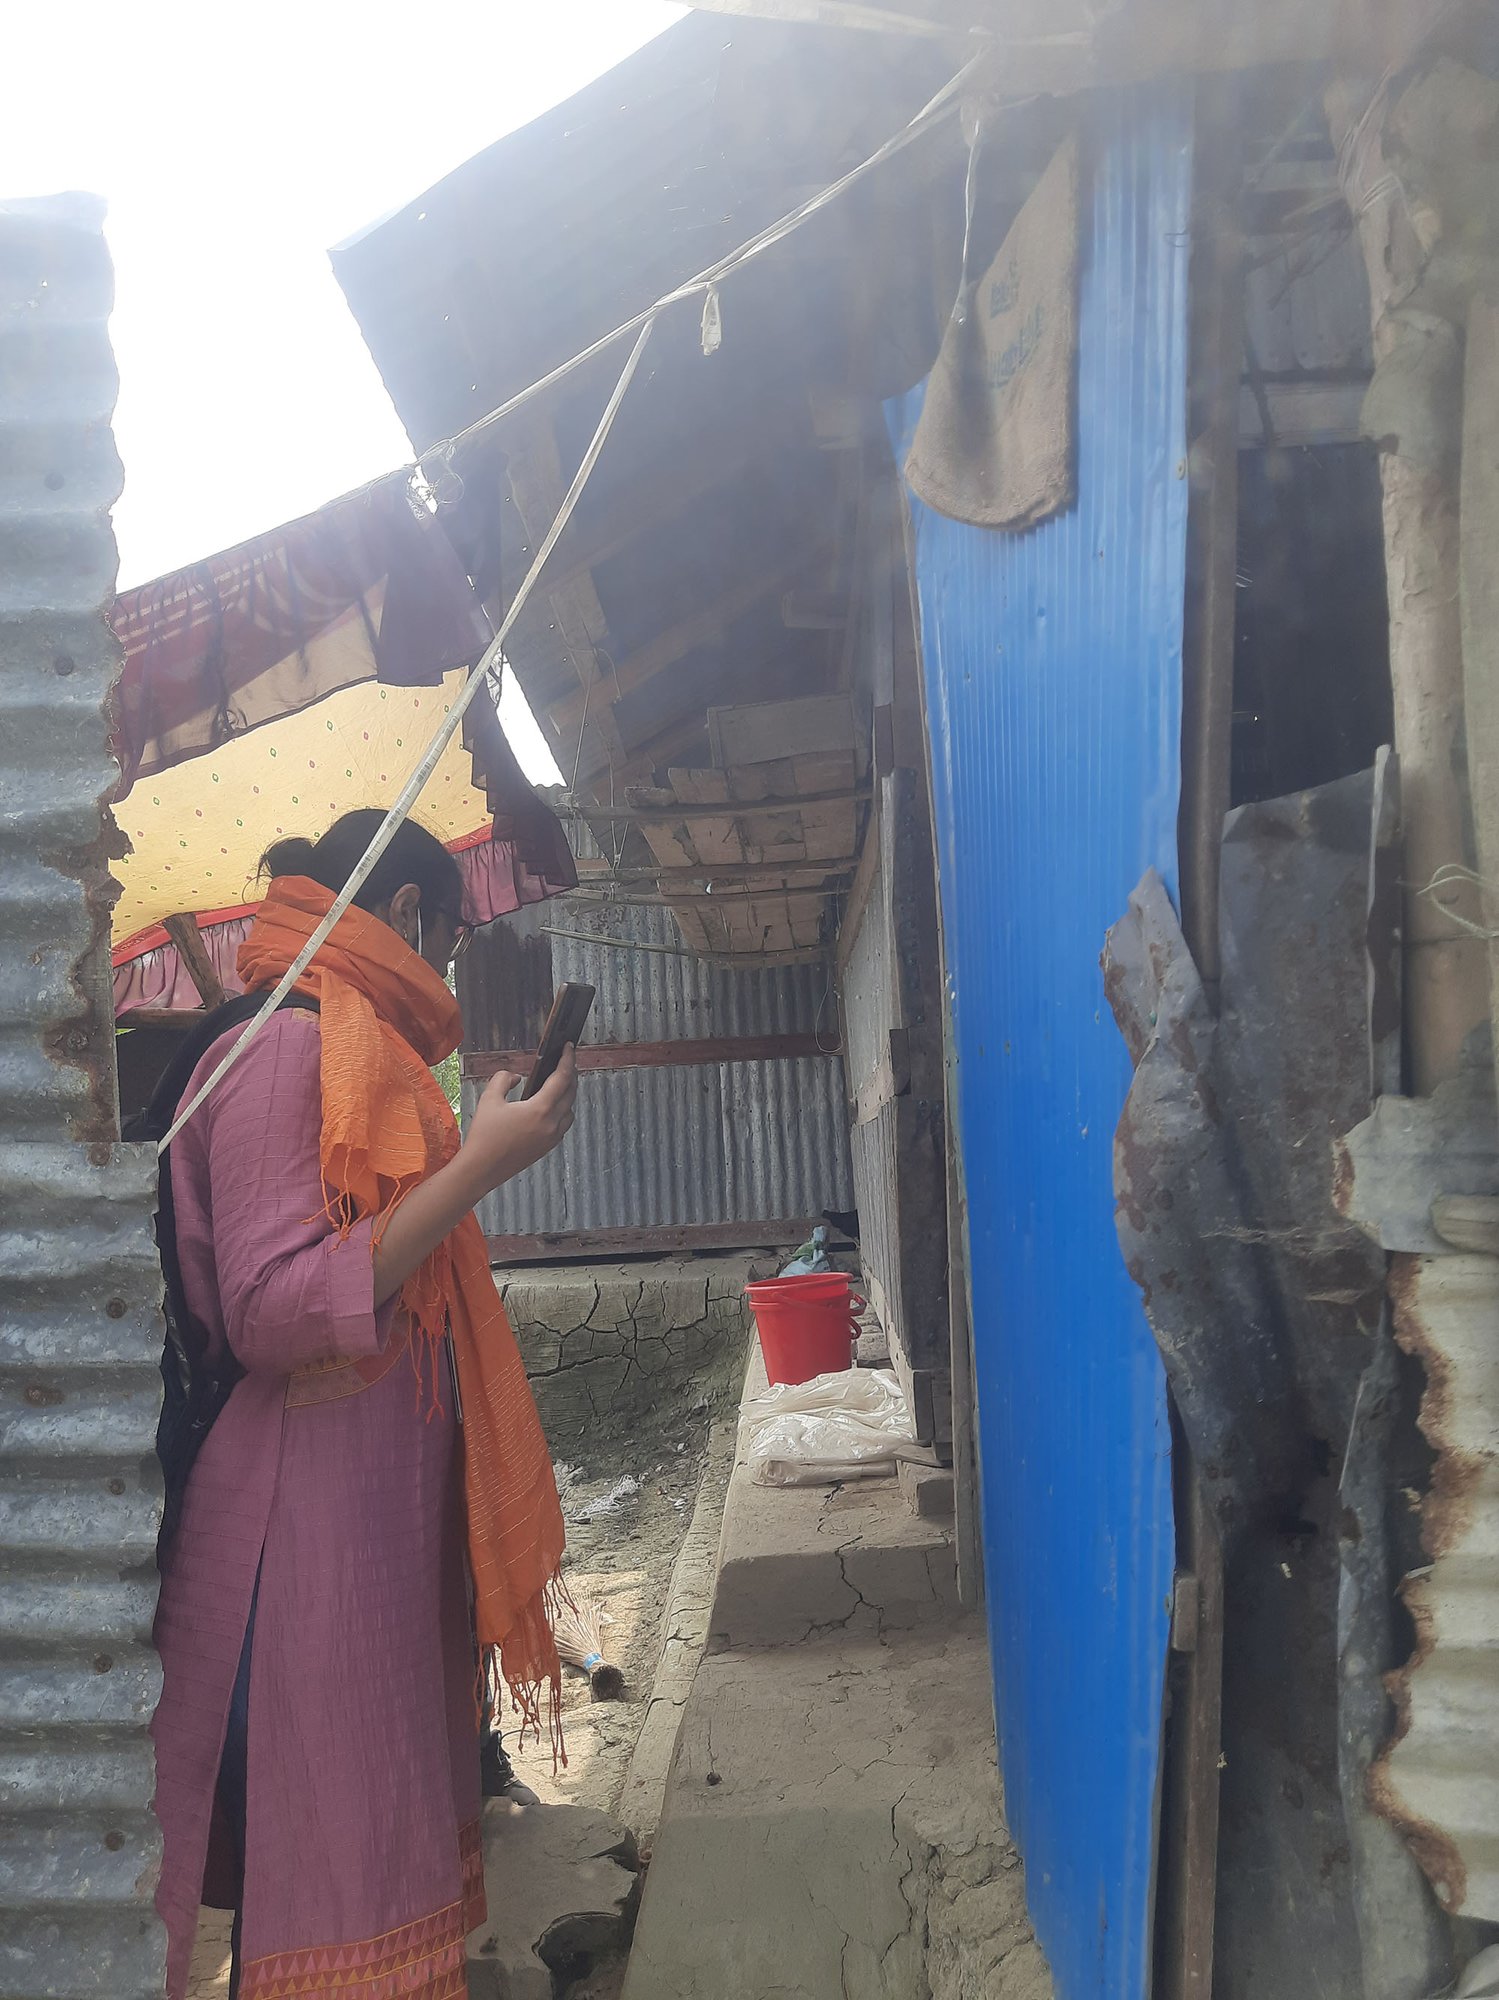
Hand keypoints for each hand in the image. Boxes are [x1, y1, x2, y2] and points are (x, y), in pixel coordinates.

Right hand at [459, 1046, 577, 1197]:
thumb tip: (516, 1077)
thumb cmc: (484, 1135)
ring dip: (568, 1094)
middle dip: (570, 1074)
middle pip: (571, 1093)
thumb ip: (504, 1079)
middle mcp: (551, 1124)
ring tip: (558, 1083)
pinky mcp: (547, 1148)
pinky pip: (563, 1125)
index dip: (568, 1059)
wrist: (481, 1169)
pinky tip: (550, 1107)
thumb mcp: (490, 1099)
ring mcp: (552, 1137)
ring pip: (570, 1110)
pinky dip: (562, 1111)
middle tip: (565, 1062)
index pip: (562, 1078)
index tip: (568, 1048)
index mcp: (540, 1109)